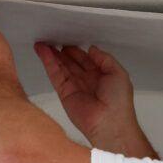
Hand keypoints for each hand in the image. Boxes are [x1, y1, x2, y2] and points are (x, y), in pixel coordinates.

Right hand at [33, 42, 149, 153]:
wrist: (110, 123)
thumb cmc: (119, 102)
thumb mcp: (118, 73)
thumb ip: (104, 59)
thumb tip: (92, 49)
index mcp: (102, 76)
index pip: (87, 59)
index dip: (78, 50)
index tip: (69, 38)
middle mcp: (87, 81)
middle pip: (72, 62)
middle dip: (63, 51)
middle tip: (53, 39)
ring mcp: (75, 87)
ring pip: (61, 67)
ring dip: (52, 55)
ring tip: (43, 43)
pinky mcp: (64, 93)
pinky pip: (55, 75)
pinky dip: (48, 63)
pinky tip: (42, 52)